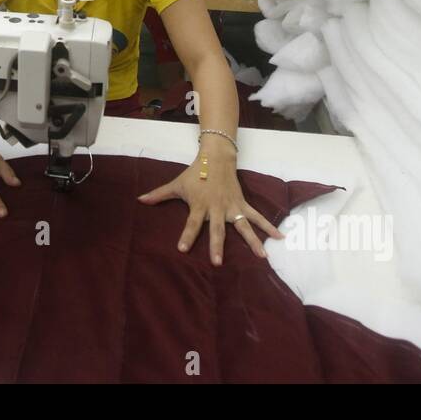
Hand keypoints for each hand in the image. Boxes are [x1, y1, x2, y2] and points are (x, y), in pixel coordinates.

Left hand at [138, 144, 282, 265]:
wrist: (216, 157)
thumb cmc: (195, 173)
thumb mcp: (176, 184)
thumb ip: (159, 194)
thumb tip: (140, 199)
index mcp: (199, 205)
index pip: (191, 223)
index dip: (187, 235)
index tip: (182, 249)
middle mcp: (217, 208)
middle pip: (217, 229)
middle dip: (217, 245)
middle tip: (217, 262)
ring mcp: (232, 207)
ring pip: (243, 226)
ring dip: (252, 241)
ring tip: (262, 257)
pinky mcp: (242, 205)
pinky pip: (257, 217)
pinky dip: (269, 226)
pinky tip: (280, 238)